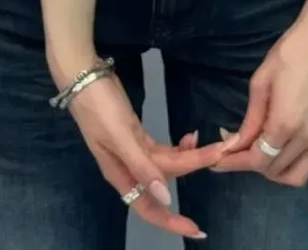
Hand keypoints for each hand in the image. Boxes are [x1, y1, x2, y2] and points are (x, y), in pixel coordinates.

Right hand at [67, 72, 223, 238]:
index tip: (197, 229)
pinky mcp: (137, 136)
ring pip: (167, 164)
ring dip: (190, 157)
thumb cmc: (98, 107)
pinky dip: (179, 146)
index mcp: (122, 174)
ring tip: (213, 144)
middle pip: (166, 180)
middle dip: (195, 168)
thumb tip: (166, 197)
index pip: (150, 208)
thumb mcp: (119, 136)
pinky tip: (190, 137)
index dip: (172, 221)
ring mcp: (134, 152)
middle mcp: (129, 168)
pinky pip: (163, 150)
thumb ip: (142, 166)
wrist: (83, 77)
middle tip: (224, 153)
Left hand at [216, 19, 307, 209]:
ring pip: (300, 175)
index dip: (235, 162)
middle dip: (252, 162)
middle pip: (274, 168)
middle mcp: (306, 138)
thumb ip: (250, 119)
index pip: (257, 159)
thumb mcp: (260, 82)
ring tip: (265, 156)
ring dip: (279, 173)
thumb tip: (235, 144)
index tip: (219, 159)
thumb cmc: (289, 53)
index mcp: (284, 124)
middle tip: (239, 147)